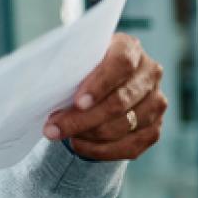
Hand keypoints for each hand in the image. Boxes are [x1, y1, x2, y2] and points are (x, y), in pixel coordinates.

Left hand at [44, 33, 167, 159]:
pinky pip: (131, 146)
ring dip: (89, 135)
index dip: (100, 84)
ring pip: (124, 125)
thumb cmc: (79, 68)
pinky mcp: (154, 128)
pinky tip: (79, 145)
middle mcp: (150, 73)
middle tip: (52, 128)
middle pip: (120, 101)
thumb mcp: (73, 58)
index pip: (121, 64)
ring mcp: (156, 102)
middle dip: (82, 119)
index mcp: (129, 47)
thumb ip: (65, 65)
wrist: (96, 86)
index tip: (76, 102)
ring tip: (62, 134)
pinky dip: (102, 150)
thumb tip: (40, 84)